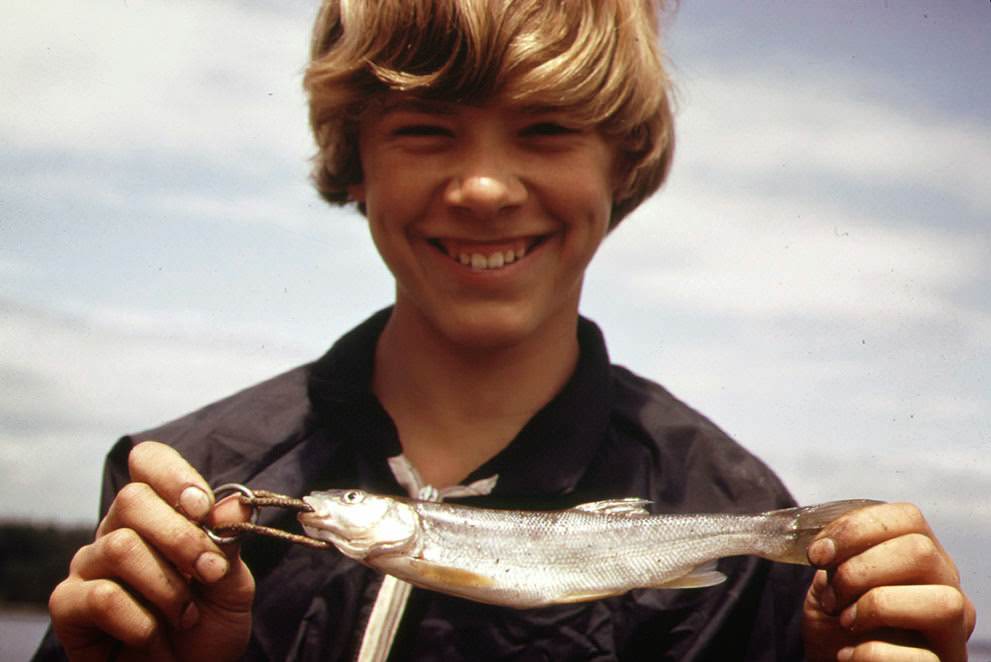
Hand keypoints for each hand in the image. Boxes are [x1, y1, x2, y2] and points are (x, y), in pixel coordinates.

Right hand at [49, 441, 255, 660]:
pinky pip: (102, 596)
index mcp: (157, 513)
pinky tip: (153, 636)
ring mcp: (90, 565)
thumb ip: (229, 542)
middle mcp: (117, 530)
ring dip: (167, 588)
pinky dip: (140, 622)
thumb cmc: (207, 628)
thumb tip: (235, 503)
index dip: (174, 476)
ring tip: (184, 616)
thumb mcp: (232, 583)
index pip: (148, 461)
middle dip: (182, 539)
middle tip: (210, 574)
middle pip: (133, 499)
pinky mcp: (69, 605)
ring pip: (120, 546)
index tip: (203, 508)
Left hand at [802, 502, 974, 661]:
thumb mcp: (830, 582)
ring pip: (942, 602)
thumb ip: (837, 555)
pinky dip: (869, 653)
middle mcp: (946, 589)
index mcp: (921, 559)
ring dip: (875, 607)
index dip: (856, 528)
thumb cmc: (835, 624)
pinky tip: (849, 654)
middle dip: (860, 570)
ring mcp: (952, 632)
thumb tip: (825, 544)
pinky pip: (919, 656)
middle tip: (832, 596)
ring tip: (846, 621)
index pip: (909, 517)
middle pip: (921, 552)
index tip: (818, 554)